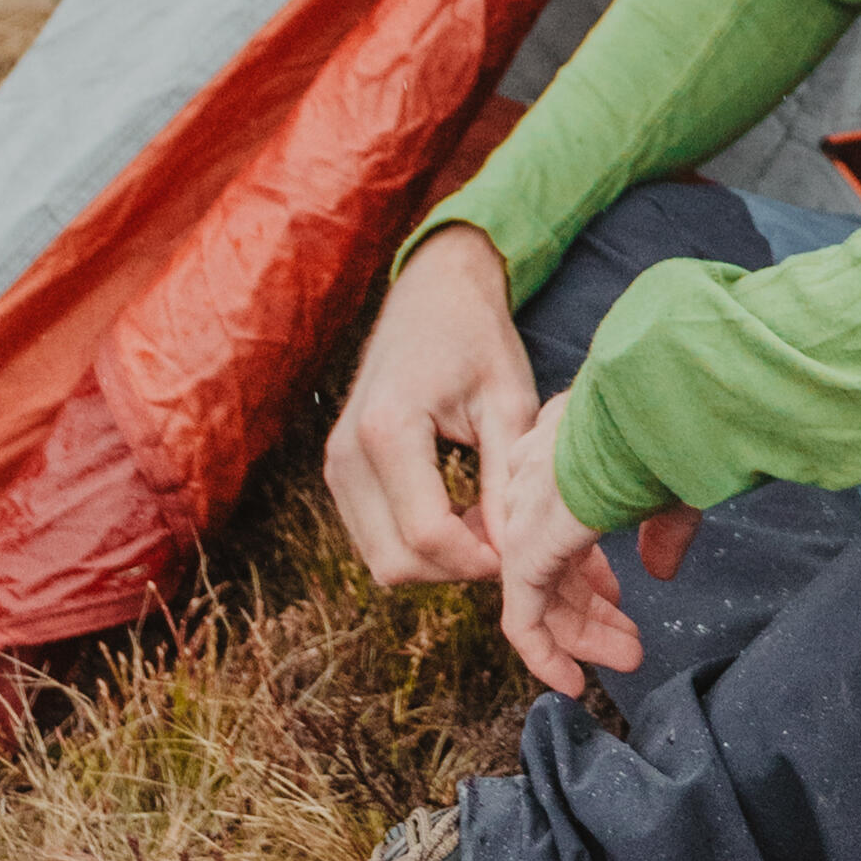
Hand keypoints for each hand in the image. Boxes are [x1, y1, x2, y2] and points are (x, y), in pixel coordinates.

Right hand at [325, 236, 642, 699]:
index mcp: (388, 429)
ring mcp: (336, 465)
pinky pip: (374, 540)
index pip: (429, 536)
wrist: (432, 290)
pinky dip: (418, 545)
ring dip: (439, 562)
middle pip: (397, 563)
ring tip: (489, 525)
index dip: (482, 561)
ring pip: (382, 561)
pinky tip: (463, 515)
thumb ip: (507, 483)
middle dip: (459, 570)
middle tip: (510, 545)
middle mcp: (348, 453)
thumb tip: (518, 559)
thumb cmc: (478, 336)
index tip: (524, 551)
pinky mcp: (340, 472)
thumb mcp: (509, 402)